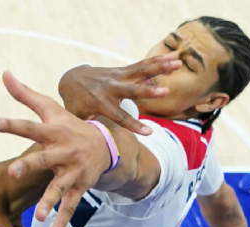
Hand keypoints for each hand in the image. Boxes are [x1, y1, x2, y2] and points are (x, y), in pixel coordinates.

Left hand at [0, 71, 111, 226]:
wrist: (106, 145)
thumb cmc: (70, 125)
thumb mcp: (51, 109)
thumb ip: (25, 94)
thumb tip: (4, 72)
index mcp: (53, 132)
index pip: (29, 126)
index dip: (10, 124)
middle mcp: (63, 151)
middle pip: (43, 159)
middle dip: (29, 165)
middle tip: (12, 172)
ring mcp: (72, 171)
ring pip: (58, 188)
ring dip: (48, 202)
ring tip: (38, 215)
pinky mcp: (79, 187)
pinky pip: (69, 206)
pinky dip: (62, 221)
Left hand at [59, 57, 181, 135]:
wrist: (71, 79)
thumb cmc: (76, 104)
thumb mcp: (79, 118)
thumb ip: (89, 128)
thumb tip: (94, 146)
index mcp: (101, 103)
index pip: (119, 116)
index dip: (133, 125)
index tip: (149, 133)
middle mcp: (111, 88)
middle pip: (132, 90)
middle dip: (149, 92)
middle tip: (166, 92)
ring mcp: (117, 77)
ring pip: (141, 71)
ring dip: (160, 67)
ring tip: (178, 64)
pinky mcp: (122, 70)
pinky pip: (141, 65)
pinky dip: (156, 61)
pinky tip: (172, 58)